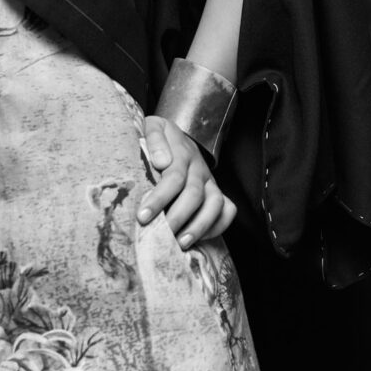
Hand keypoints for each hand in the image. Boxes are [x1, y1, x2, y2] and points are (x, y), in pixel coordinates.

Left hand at [137, 115, 235, 248]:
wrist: (177, 136)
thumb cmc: (160, 138)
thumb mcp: (153, 128)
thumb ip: (154, 139)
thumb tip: (161, 161)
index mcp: (182, 152)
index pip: (174, 176)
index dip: (159, 198)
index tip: (143, 216)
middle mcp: (200, 168)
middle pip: (194, 195)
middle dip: (176, 217)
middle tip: (159, 235)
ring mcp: (211, 181)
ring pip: (215, 204)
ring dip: (198, 226)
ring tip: (180, 243)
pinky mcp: (217, 192)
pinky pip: (227, 210)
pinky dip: (217, 226)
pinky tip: (198, 238)